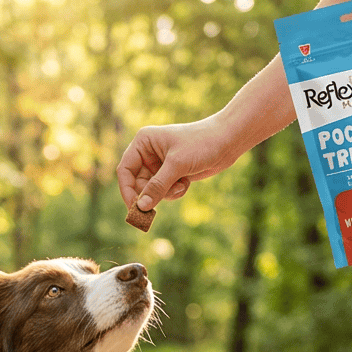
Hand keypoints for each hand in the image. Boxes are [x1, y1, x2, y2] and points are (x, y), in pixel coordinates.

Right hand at [116, 116, 238, 211]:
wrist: (227, 141)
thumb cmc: (201, 144)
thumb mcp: (177, 165)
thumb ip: (157, 186)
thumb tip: (141, 207)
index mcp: (143, 142)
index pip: (125, 170)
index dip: (127, 190)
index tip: (134, 208)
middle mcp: (148, 153)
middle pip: (137, 183)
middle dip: (151, 194)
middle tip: (155, 210)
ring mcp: (160, 164)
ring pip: (152, 190)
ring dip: (166, 193)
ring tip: (181, 185)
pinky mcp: (172, 173)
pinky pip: (165, 191)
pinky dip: (174, 191)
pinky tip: (186, 183)